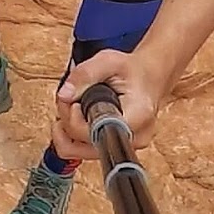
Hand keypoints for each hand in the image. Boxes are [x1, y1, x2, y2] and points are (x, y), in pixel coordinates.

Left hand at [52, 48, 167, 162]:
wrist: (148, 78)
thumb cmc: (131, 70)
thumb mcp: (108, 61)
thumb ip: (85, 74)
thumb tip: (64, 96)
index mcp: (137, 116)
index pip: (96, 134)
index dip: (75, 120)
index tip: (75, 102)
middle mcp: (133, 138)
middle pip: (83, 147)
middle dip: (67, 122)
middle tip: (70, 99)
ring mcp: (125, 147)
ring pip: (79, 152)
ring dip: (68, 129)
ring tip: (75, 106)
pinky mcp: (115, 150)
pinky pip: (83, 151)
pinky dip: (74, 134)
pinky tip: (78, 116)